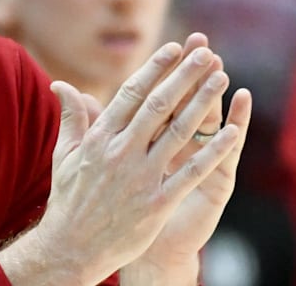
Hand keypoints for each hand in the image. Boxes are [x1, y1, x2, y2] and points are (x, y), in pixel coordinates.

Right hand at [0, 42, 241, 284]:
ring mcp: (141, 177)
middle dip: (184, 75)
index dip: (155, 69)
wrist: (72, 246)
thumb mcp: (66, 153)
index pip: (132, 93)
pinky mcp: (157, 202)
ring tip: (222, 78)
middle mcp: (121, 151)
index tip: (175, 49)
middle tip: (205, 52)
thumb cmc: (69, 198)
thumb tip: (61, 85)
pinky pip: (191, 171)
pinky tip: (233, 132)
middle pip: (159, 105)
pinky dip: (213, 151)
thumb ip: (72, 117)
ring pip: (178, 132)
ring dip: (203, 102)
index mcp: (100, 137)